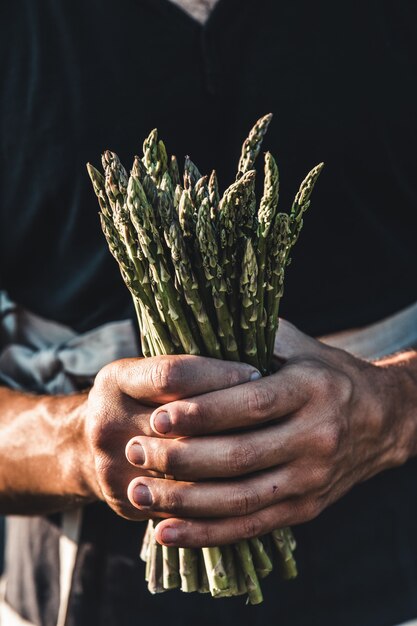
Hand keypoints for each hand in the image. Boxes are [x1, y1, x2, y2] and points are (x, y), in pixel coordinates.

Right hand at [83, 355, 259, 520]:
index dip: (218, 375)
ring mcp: (113, 466)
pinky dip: (217, 490)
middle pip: (181, 426)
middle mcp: (108, 422)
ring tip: (267, 444)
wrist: (86, 447)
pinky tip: (250, 478)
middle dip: (232, 418)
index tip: (255, 373)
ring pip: (186, 469)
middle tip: (273, 413)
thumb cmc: (136, 398)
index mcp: (116, 380)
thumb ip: (185, 364)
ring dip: (231, 458)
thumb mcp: (147, 370)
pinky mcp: (127, 502)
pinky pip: (182, 501)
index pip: (172, 376)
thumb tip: (248, 347)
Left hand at [124, 320, 412, 545]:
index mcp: (312, 389)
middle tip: (135, 451)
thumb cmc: (326, 374)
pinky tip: (167, 532)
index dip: (203, 413)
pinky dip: (207, 534)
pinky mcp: (305, 509)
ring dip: (184, 500)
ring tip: (139, 493)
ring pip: (240, 498)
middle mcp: (317, 437)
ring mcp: (312, 479)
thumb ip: (254, 337)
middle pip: (240, 455)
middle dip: (181, 457)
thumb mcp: (299, 346)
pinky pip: (251, 526)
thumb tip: (197, 325)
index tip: (157, 416)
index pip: (251, 404)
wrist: (382, 419)